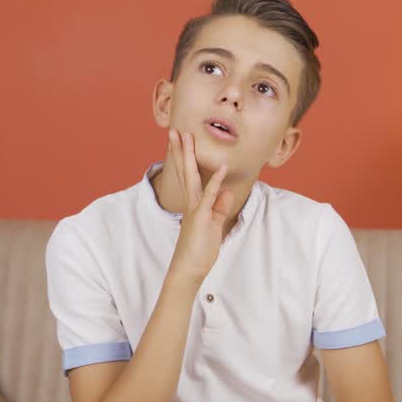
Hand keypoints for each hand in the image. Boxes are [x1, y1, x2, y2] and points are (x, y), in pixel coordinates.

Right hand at [166, 128, 234, 285]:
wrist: (189, 270)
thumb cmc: (199, 251)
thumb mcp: (214, 226)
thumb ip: (219, 208)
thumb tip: (227, 192)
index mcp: (194, 204)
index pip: (189, 176)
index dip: (185, 158)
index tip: (182, 141)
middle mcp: (191, 203)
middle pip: (185, 171)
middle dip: (181, 150)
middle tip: (175, 131)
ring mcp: (195, 209)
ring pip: (192, 177)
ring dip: (190, 157)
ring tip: (187, 137)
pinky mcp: (202, 218)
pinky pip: (209, 196)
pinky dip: (216, 181)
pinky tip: (222, 167)